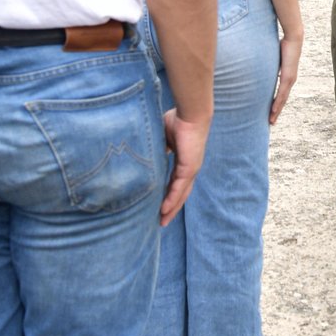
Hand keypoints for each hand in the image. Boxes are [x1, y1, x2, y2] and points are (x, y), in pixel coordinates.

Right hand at [159, 109, 209, 225]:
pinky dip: (172, 199)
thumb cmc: (178, 120)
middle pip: (180, 193)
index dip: (168, 195)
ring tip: (162, 221)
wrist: (190, 113)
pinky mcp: (190, 167)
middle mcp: (189, 168)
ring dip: (171, 208)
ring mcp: (191, 169)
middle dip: (171, 208)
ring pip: (181, 194)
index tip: (159, 206)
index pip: (175, 183)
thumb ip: (157, 146)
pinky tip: (165, 210)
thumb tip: (144, 149)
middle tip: (161, 221)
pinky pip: (179, 187)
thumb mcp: (163, 136)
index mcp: (184, 161)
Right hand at [270, 32, 301, 124]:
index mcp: (287, 77)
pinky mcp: (288, 77)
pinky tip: (273, 111)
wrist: (294, 39)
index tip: (270, 113)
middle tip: (270, 122)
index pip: (280, 94)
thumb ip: (268, 64)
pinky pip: (282, 93)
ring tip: (271, 121)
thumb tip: (258, 64)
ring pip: (282, 100)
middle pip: (282, 100)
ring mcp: (290, 80)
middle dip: (276, 112)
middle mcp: (290, 81)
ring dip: (276, 111)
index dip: (275, 104)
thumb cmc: (283, 45)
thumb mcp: (274, 58)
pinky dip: (277, 103)